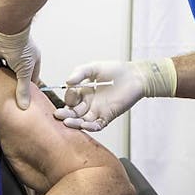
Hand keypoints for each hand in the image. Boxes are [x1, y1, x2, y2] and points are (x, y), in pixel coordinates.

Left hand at [0, 26, 40, 109]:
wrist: (6, 31)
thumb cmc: (20, 48)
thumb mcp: (24, 72)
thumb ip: (23, 89)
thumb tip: (25, 107)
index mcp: (33, 62)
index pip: (32, 80)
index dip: (28, 90)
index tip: (23, 101)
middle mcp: (22, 59)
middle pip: (19, 77)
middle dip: (14, 86)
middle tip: (11, 100)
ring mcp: (10, 57)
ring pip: (7, 72)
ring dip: (3, 79)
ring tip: (0, 94)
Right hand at [54, 58, 175, 131]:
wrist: (136, 76)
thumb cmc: (117, 70)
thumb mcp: (94, 67)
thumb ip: (80, 72)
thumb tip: (67, 81)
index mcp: (85, 92)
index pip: (71, 98)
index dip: (69, 97)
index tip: (71, 91)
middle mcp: (90, 103)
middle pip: (74, 112)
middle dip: (65, 113)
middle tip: (58, 114)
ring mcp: (98, 111)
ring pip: (82, 120)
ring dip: (74, 122)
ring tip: (67, 121)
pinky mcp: (108, 116)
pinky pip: (97, 125)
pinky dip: (90, 127)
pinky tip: (84, 125)